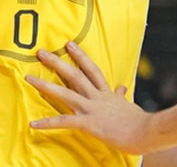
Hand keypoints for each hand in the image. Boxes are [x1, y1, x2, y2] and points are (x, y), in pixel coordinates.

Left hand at [26, 41, 157, 154]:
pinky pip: (64, 122)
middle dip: (57, 62)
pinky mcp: (89, 123)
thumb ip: (120, 96)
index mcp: (106, 93)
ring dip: (45, 86)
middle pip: (74, 75)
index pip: (91, 70)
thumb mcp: (128, 106)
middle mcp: (97, 97)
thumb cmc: (139, 122)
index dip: (79, 56)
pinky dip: (47, 123)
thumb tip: (121, 87)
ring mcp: (92, 109)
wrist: (146, 132)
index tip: (69, 44)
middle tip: (41, 52)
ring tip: (29, 78)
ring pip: (65, 93)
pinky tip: (33, 124)